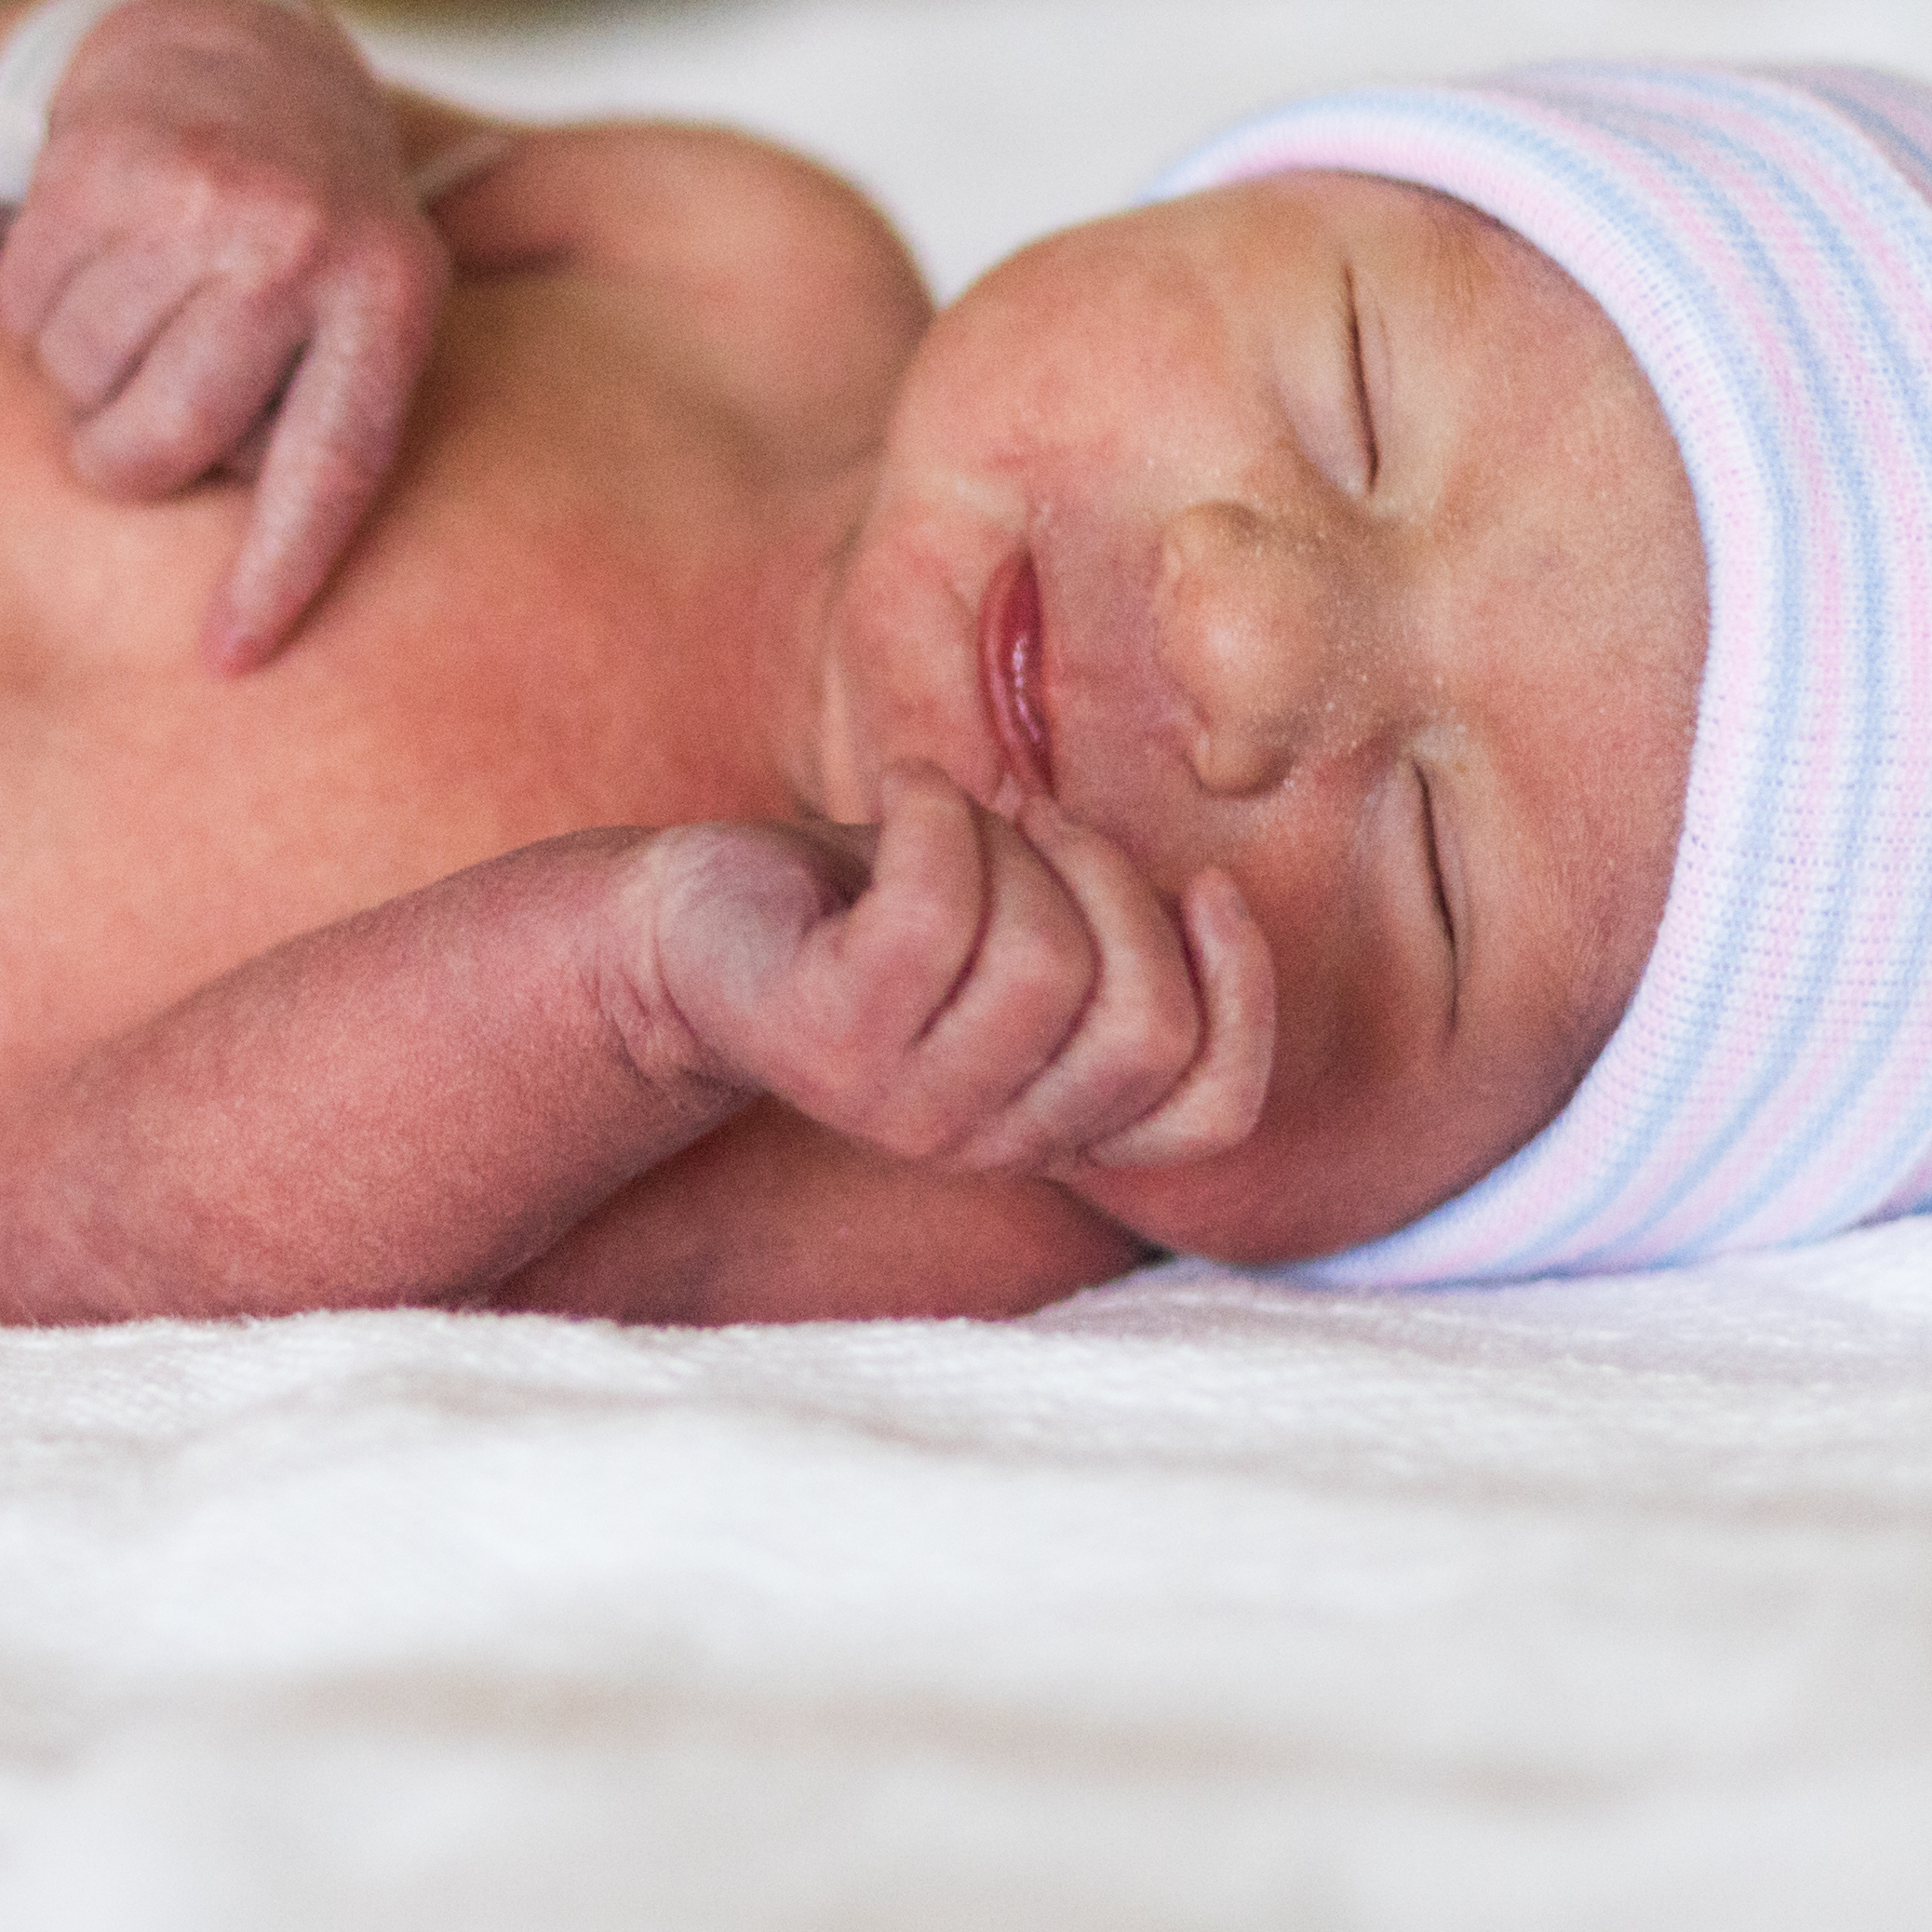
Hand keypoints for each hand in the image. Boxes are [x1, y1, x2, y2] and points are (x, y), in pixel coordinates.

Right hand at [0, 0, 448, 665]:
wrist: (240, 52)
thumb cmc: (302, 235)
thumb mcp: (359, 309)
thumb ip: (315, 417)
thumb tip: (233, 592)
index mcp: (389, 298)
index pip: (330, 465)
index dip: (276, 570)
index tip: (229, 657)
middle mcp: (303, 243)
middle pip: (160, 440)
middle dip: (122, 452)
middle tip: (135, 411)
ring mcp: (202, 194)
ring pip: (74, 375)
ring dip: (77, 366)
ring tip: (135, 304)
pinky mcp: (105, 156)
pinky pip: (22, 302)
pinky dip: (34, 302)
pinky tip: (92, 252)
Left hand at [625, 776, 1272, 1184]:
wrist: (689, 925)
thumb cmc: (873, 910)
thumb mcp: (1026, 928)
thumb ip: (1118, 943)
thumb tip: (1216, 898)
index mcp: (1056, 1124)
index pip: (1212, 1110)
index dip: (1243, 990)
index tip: (1204, 886)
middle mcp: (990, 1140)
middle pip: (1145, 1024)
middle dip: (1116, 886)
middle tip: (1040, 827)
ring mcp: (904, 1107)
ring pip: (1047, 964)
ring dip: (1014, 849)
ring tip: (950, 822)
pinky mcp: (827, 1042)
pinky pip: (936, 906)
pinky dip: (932, 812)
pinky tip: (900, 791)